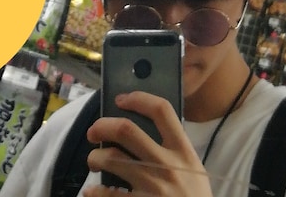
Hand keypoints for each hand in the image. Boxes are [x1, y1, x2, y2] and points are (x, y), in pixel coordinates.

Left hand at [84, 91, 212, 196]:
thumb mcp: (192, 169)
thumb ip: (173, 150)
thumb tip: (140, 133)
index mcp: (183, 150)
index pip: (162, 111)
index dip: (139, 98)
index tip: (121, 99)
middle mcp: (167, 164)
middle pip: (127, 130)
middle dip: (103, 126)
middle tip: (94, 131)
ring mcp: (153, 187)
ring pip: (112, 159)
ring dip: (95, 157)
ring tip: (93, 160)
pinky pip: (107, 194)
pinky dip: (95, 191)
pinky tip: (92, 191)